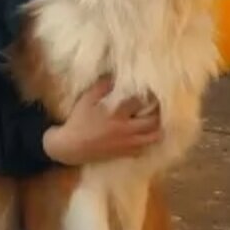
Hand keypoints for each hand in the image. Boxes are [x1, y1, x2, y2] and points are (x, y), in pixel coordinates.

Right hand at [42, 77, 160, 165]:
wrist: (71, 147)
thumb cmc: (79, 121)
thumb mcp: (87, 99)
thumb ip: (102, 86)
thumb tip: (114, 75)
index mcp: (117, 114)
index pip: (140, 102)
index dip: (148, 95)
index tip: (149, 90)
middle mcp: (126, 130)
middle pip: (153, 121)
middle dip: (157, 112)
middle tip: (156, 105)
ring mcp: (127, 144)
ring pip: (153, 137)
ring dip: (157, 128)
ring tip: (155, 120)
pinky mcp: (124, 154)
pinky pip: (144, 149)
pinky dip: (148, 141)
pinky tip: (145, 134)